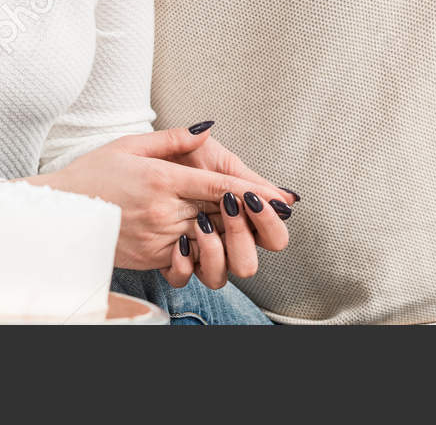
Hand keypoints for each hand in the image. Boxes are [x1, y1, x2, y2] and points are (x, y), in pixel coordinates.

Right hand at [27, 126, 292, 274]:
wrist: (59, 214)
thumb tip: (207, 129)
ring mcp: (157, 238)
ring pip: (208, 238)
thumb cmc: (92, 175)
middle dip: (248, 213)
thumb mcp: (130, 145)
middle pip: (220, 214)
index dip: (251, 191)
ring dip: (228, 231)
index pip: (217, 185)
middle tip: (276, 212)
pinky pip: (188, 256)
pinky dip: (202, 246)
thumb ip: (173, 139)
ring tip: (244, 222)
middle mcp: (162, 211)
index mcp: (160, 179)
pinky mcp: (150, 258)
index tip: (277, 196)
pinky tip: (210, 236)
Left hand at [160, 133, 295, 288]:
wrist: (146, 157)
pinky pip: (182, 278)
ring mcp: (200, 251)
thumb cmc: (186, 156)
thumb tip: (289, 199)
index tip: (252, 201)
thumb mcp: (218, 160)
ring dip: (214, 253)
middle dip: (241, 237)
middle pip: (249, 265)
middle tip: (227, 208)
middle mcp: (225, 240)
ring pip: (218, 278)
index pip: (273, 238)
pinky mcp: (172, 258)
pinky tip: (179, 242)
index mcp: (243, 218)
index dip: (269, 224)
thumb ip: (250, 179)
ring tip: (200, 224)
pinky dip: (182, 264)